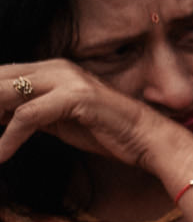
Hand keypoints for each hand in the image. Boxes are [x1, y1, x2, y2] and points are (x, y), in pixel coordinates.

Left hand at [0, 60, 192, 177]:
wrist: (148, 139)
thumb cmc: (107, 132)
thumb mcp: (59, 120)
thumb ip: (30, 113)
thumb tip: (1, 116)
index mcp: (51, 69)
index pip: (2, 75)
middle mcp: (55, 67)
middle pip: (0, 80)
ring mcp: (66, 80)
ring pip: (6, 94)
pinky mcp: (74, 98)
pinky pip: (27, 116)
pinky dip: (10, 138)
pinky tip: (2, 154)